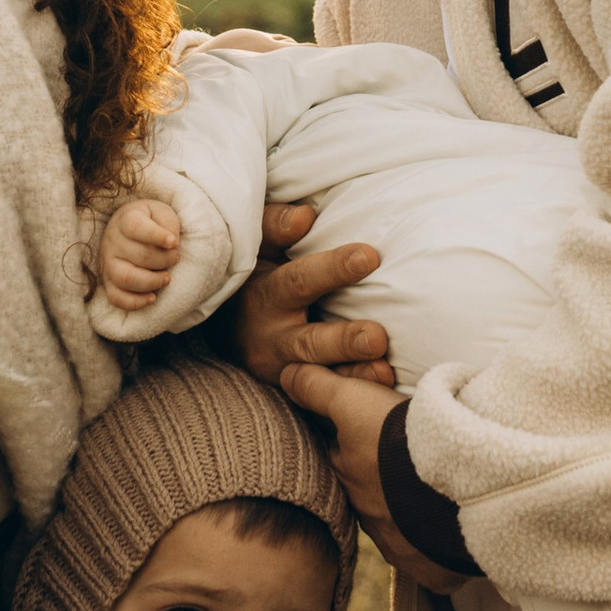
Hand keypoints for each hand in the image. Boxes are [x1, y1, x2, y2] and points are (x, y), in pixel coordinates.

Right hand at [98, 193, 183, 307]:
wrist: (130, 227)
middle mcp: (113, 241)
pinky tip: (152, 298)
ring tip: (166, 278)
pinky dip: (134, 302)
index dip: (156, 236)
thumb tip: (170, 245)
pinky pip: (116, 298)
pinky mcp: (108, 282)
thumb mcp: (162, 213)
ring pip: (125, 278)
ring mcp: (108, 263)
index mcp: (126, 220)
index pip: (136, 227)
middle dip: (164, 260)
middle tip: (176, 258)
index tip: (174, 242)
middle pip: (139, 256)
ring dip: (151, 282)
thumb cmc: (151, 221)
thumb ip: (168, 224)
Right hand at [229, 202, 394, 390]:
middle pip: (311, 340)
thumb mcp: (257, 245)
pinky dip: (353, 391)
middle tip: (378, 336)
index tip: (369, 256)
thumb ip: (276, 225)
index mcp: (266, 294)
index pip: (300, 280)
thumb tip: (305, 215)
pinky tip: (382, 386)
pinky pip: (325, 394)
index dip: (333, 268)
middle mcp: (273, 336)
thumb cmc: (255, 272)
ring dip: (353, 373)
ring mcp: (284, 368)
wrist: (227, 326)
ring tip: (383, 370)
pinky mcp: (296, 388)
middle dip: (345, 340)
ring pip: (320, 375)